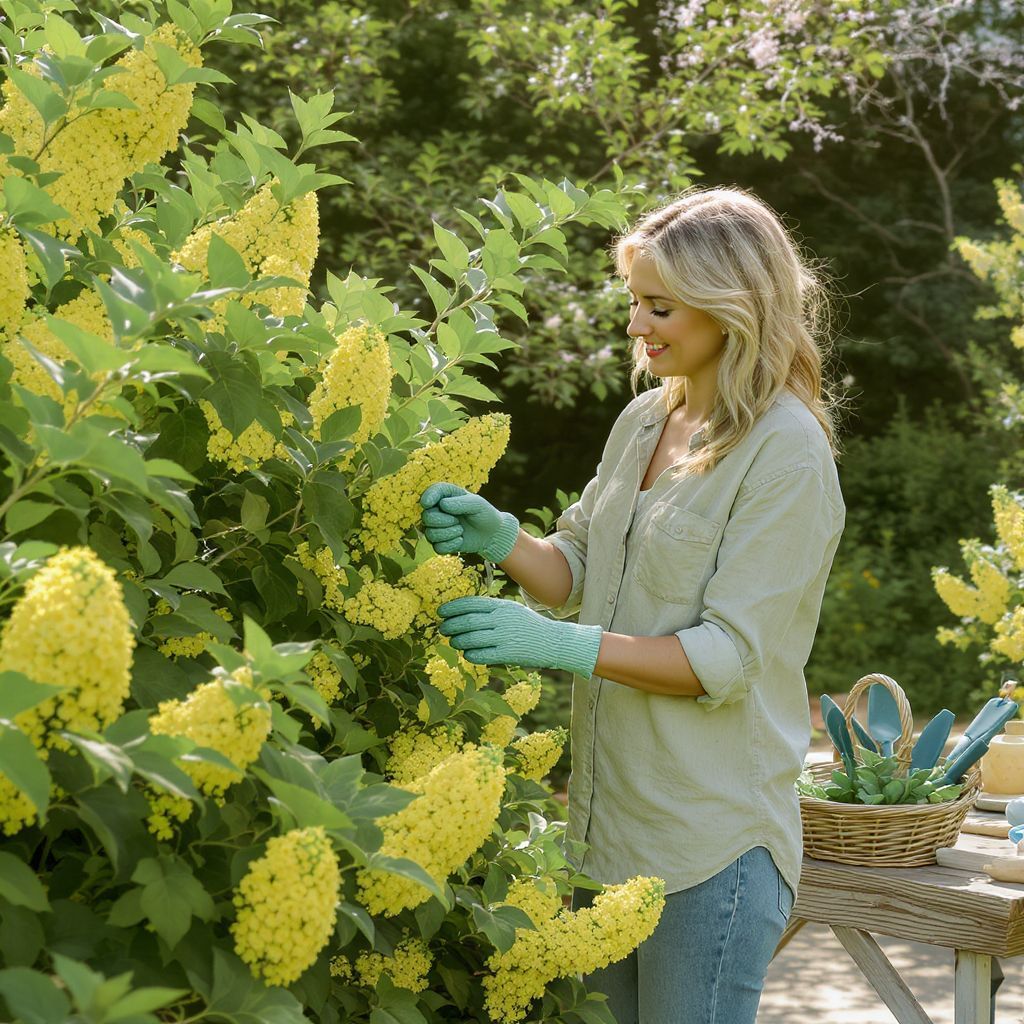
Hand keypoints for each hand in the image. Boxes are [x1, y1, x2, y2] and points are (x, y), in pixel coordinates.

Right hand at [420, 482, 519, 561]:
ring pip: (430, 534)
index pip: (431, 492)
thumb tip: (442, 505)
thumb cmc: (484, 513)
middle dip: (443, 521)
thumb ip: (461, 502)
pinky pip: (437, 547)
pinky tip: (460, 540)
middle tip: (457, 520)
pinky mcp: (440, 544)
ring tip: (461, 530)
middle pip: (426, 517)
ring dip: (448, 533)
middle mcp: (437, 511)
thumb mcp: (477, 504)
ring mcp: (437, 528)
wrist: (491, 533)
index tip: (428, 503)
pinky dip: (451, 545)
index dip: (427, 497)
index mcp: (445, 496)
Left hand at [437, 596, 603, 677]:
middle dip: (451, 625)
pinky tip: (467, 654)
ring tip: (453, 642)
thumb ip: (491, 610)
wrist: (554, 641)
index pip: (471, 604)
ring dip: (457, 641)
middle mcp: (501, 620)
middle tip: (442, 629)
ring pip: (471, 638)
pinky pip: (481, 655)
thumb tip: (464, 613)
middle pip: (467, 621)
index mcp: (502, 606)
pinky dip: (470, 654)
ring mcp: (504, 637)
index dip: (453, 608)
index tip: (441, 613)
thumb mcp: (512, 610)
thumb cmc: (529, 626)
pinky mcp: (507, 654)